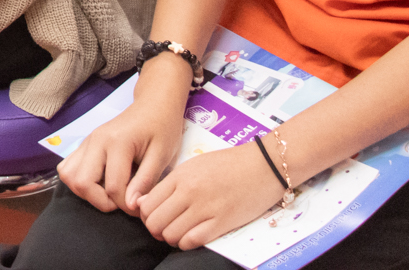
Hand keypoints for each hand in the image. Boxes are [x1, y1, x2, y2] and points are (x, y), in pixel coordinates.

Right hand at [59, 80, 186, 214]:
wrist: (153, 105)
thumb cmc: (162, 129)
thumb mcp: (161, 156)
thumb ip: (145, 181)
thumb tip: (130, 206)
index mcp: (117, 142)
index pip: (113, 187)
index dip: (127, 206)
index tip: (141, 208)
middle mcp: (96, 141)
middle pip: (82, 183)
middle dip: (102, 202)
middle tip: (121, 202)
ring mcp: (87, 141)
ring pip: (69, 176)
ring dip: (86, 192)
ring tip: (108, 194)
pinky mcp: (84, 144)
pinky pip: (67, 167)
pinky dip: (78, 181)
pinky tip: (99, 183)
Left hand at [135, 139, 286, 249]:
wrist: (263, 165)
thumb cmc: (228, 164)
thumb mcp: (194, 165)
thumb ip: (170, 183)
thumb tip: (144, 202)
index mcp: (180, 176)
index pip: (147, 203)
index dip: (146, 215)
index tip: (154, 217)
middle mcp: (188, 192)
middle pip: (154, 221)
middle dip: (155, 230)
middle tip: (164, 228)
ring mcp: (205, 208)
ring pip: (170, 234)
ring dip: (171, 238)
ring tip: (179, 233)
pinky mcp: (222, 222)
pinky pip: (192, 241)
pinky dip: (187, 243)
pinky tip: (192, 237)